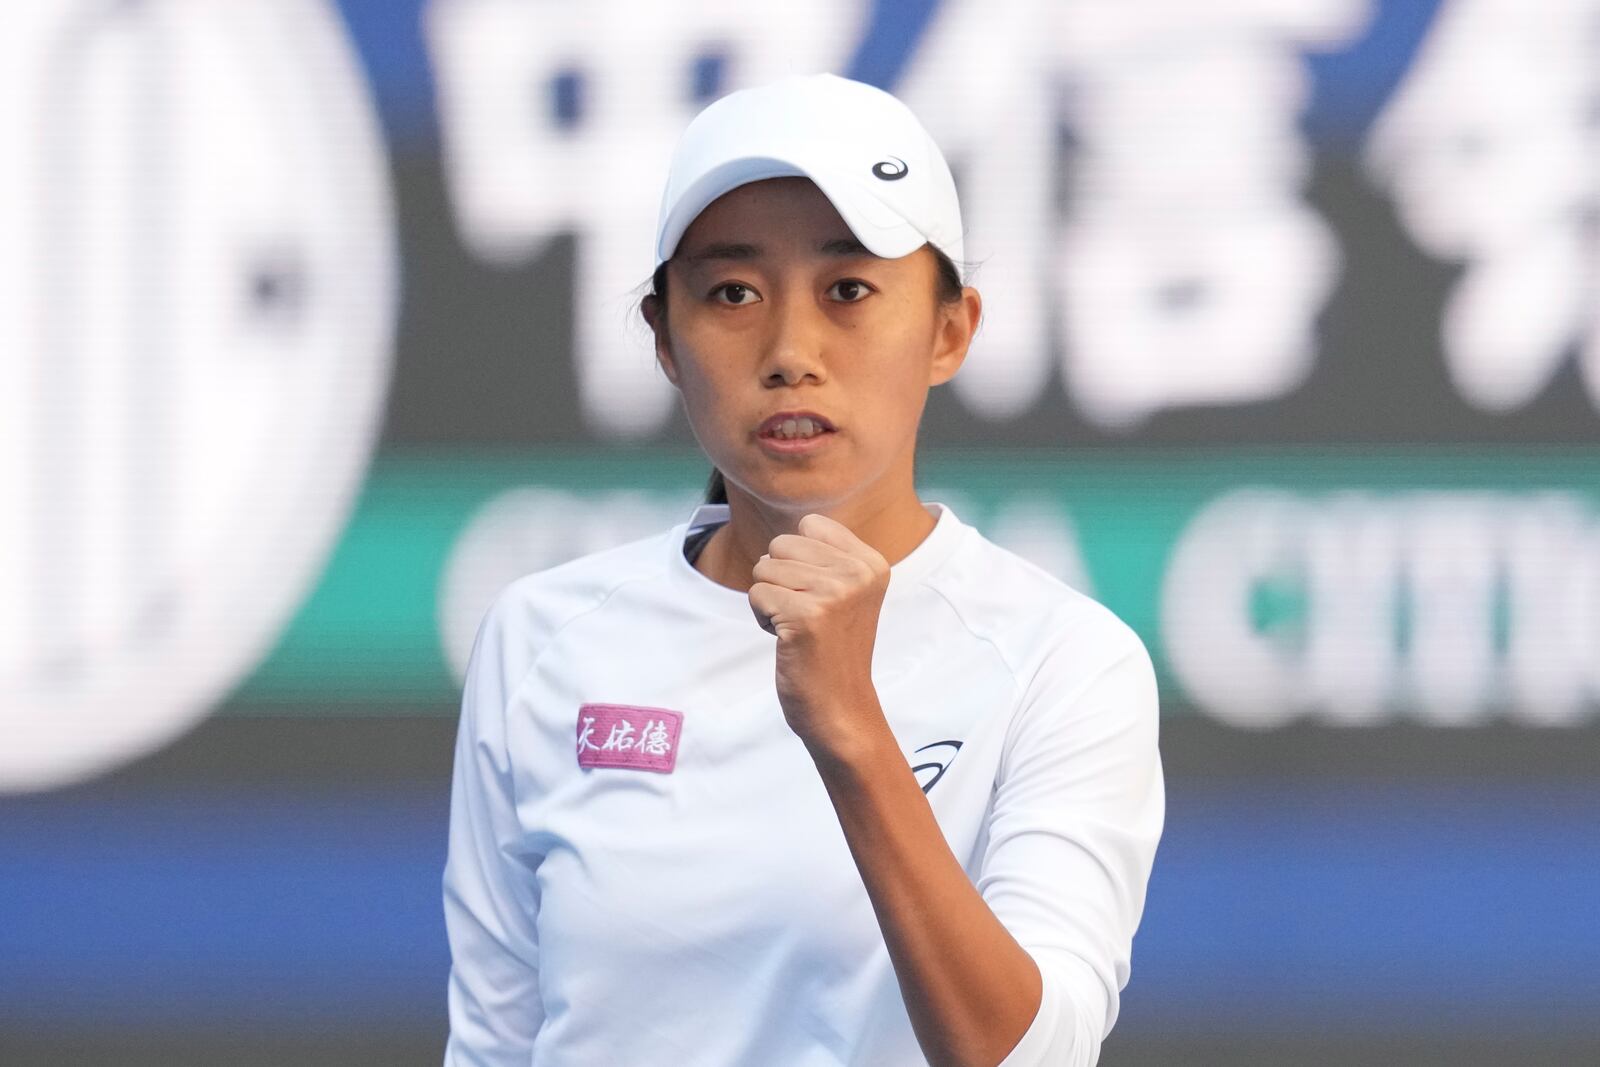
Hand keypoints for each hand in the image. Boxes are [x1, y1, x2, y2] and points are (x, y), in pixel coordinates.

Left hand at [749, 513, 890, 754]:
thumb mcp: (846, 592)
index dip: (799, 560)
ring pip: (764, 569)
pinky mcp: (806, 616)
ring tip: (798, 629)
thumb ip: (826, 556)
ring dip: (770, 601)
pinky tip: (789, 641)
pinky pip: (756, 594)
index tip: (819, 596)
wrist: (841, 708)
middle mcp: (857, 573)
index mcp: (872, 563)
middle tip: (806, 616)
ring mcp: (834, 593)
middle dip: (780, 580)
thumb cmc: (833, 649)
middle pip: (781, 545)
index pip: (809, 525)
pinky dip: (763, 619)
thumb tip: (788, 534)